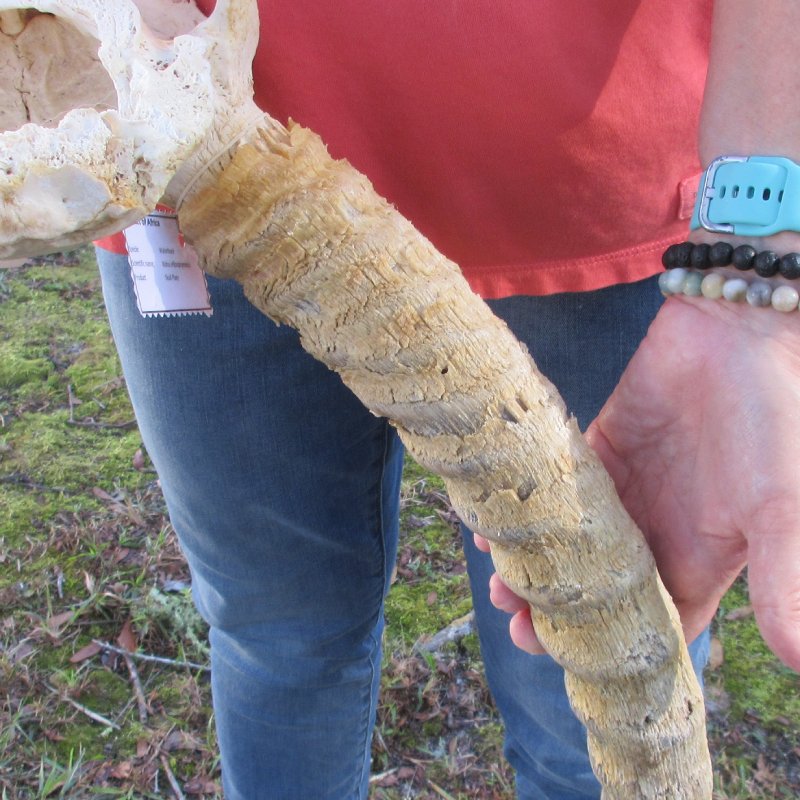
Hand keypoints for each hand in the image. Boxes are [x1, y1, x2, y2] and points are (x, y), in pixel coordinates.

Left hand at [479, 291, 799, 669]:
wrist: (738, 330)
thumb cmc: (773, 418)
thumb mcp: (781, 505)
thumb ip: (785, 577)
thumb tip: (798, 658)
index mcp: (700, 560)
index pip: (653, 625)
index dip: (612, 651)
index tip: (565, 660)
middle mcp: (656, 532)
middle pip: (596, 591)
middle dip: (555, 610)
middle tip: (514, 619)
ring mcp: (623, 492)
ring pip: (568, 544)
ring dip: (533, 563)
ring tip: (496, 578)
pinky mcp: (596, 449)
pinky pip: (554, 489)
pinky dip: (526, 508)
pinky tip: (491, 520)